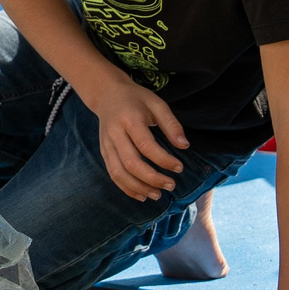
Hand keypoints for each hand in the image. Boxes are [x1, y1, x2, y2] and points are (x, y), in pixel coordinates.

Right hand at [84, 74, 187, 201]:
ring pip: (119, 172)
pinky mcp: (104, 152)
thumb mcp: (157, 104)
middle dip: (152, 178)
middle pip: (131, 163)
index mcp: (129, 119)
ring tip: (158, 195)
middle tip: (171, 185)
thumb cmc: (136, 99)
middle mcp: (115, 134)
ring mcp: (106, 145)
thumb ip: (171, 124)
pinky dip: (127, 188)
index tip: (179, 167)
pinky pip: (113, 174)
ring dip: (139, 187)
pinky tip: (142, 195)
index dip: (164, 160)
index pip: (146, 145)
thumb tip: (184, 146)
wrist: (106, 94)